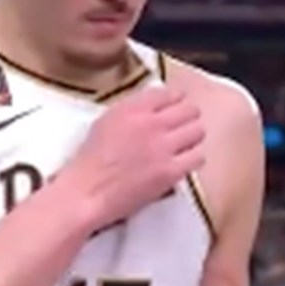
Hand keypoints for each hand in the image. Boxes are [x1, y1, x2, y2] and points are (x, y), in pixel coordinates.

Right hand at [62, 87, 204, 231]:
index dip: (175, 102)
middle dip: (188, 118)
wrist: (87, 192)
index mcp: (132, 108)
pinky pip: (198, 157)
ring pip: (198, 131)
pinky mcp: (170, 171)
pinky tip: (182, 163)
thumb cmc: (90, 161)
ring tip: (183, 146)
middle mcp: (151, 123)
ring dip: (192, 138)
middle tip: (182, 129)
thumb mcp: (106, 122)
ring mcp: (163, 147)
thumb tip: (155, 108)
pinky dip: (192, 158)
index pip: (169, 93)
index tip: (174, 110)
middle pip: (190, 109)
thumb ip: (132, 111)